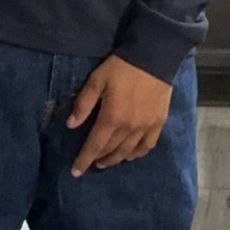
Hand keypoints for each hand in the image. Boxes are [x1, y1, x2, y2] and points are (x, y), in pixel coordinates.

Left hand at [67, 55, 172, 175]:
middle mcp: (129, 128)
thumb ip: (83, 104)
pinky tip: (131, 155)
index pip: (95, 146)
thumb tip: (71, 125)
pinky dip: (137, 154)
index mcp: (112, 118)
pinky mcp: (158, 123)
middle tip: (91, 163)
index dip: (84, 160)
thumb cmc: (121, 68)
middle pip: (111, 151)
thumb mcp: (96, 81)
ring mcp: (146, 127)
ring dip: (116, 159)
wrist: (154, 57)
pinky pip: (147, 145)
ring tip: (107, 161)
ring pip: (128, 152)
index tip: (75, 172)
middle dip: (99, 159)